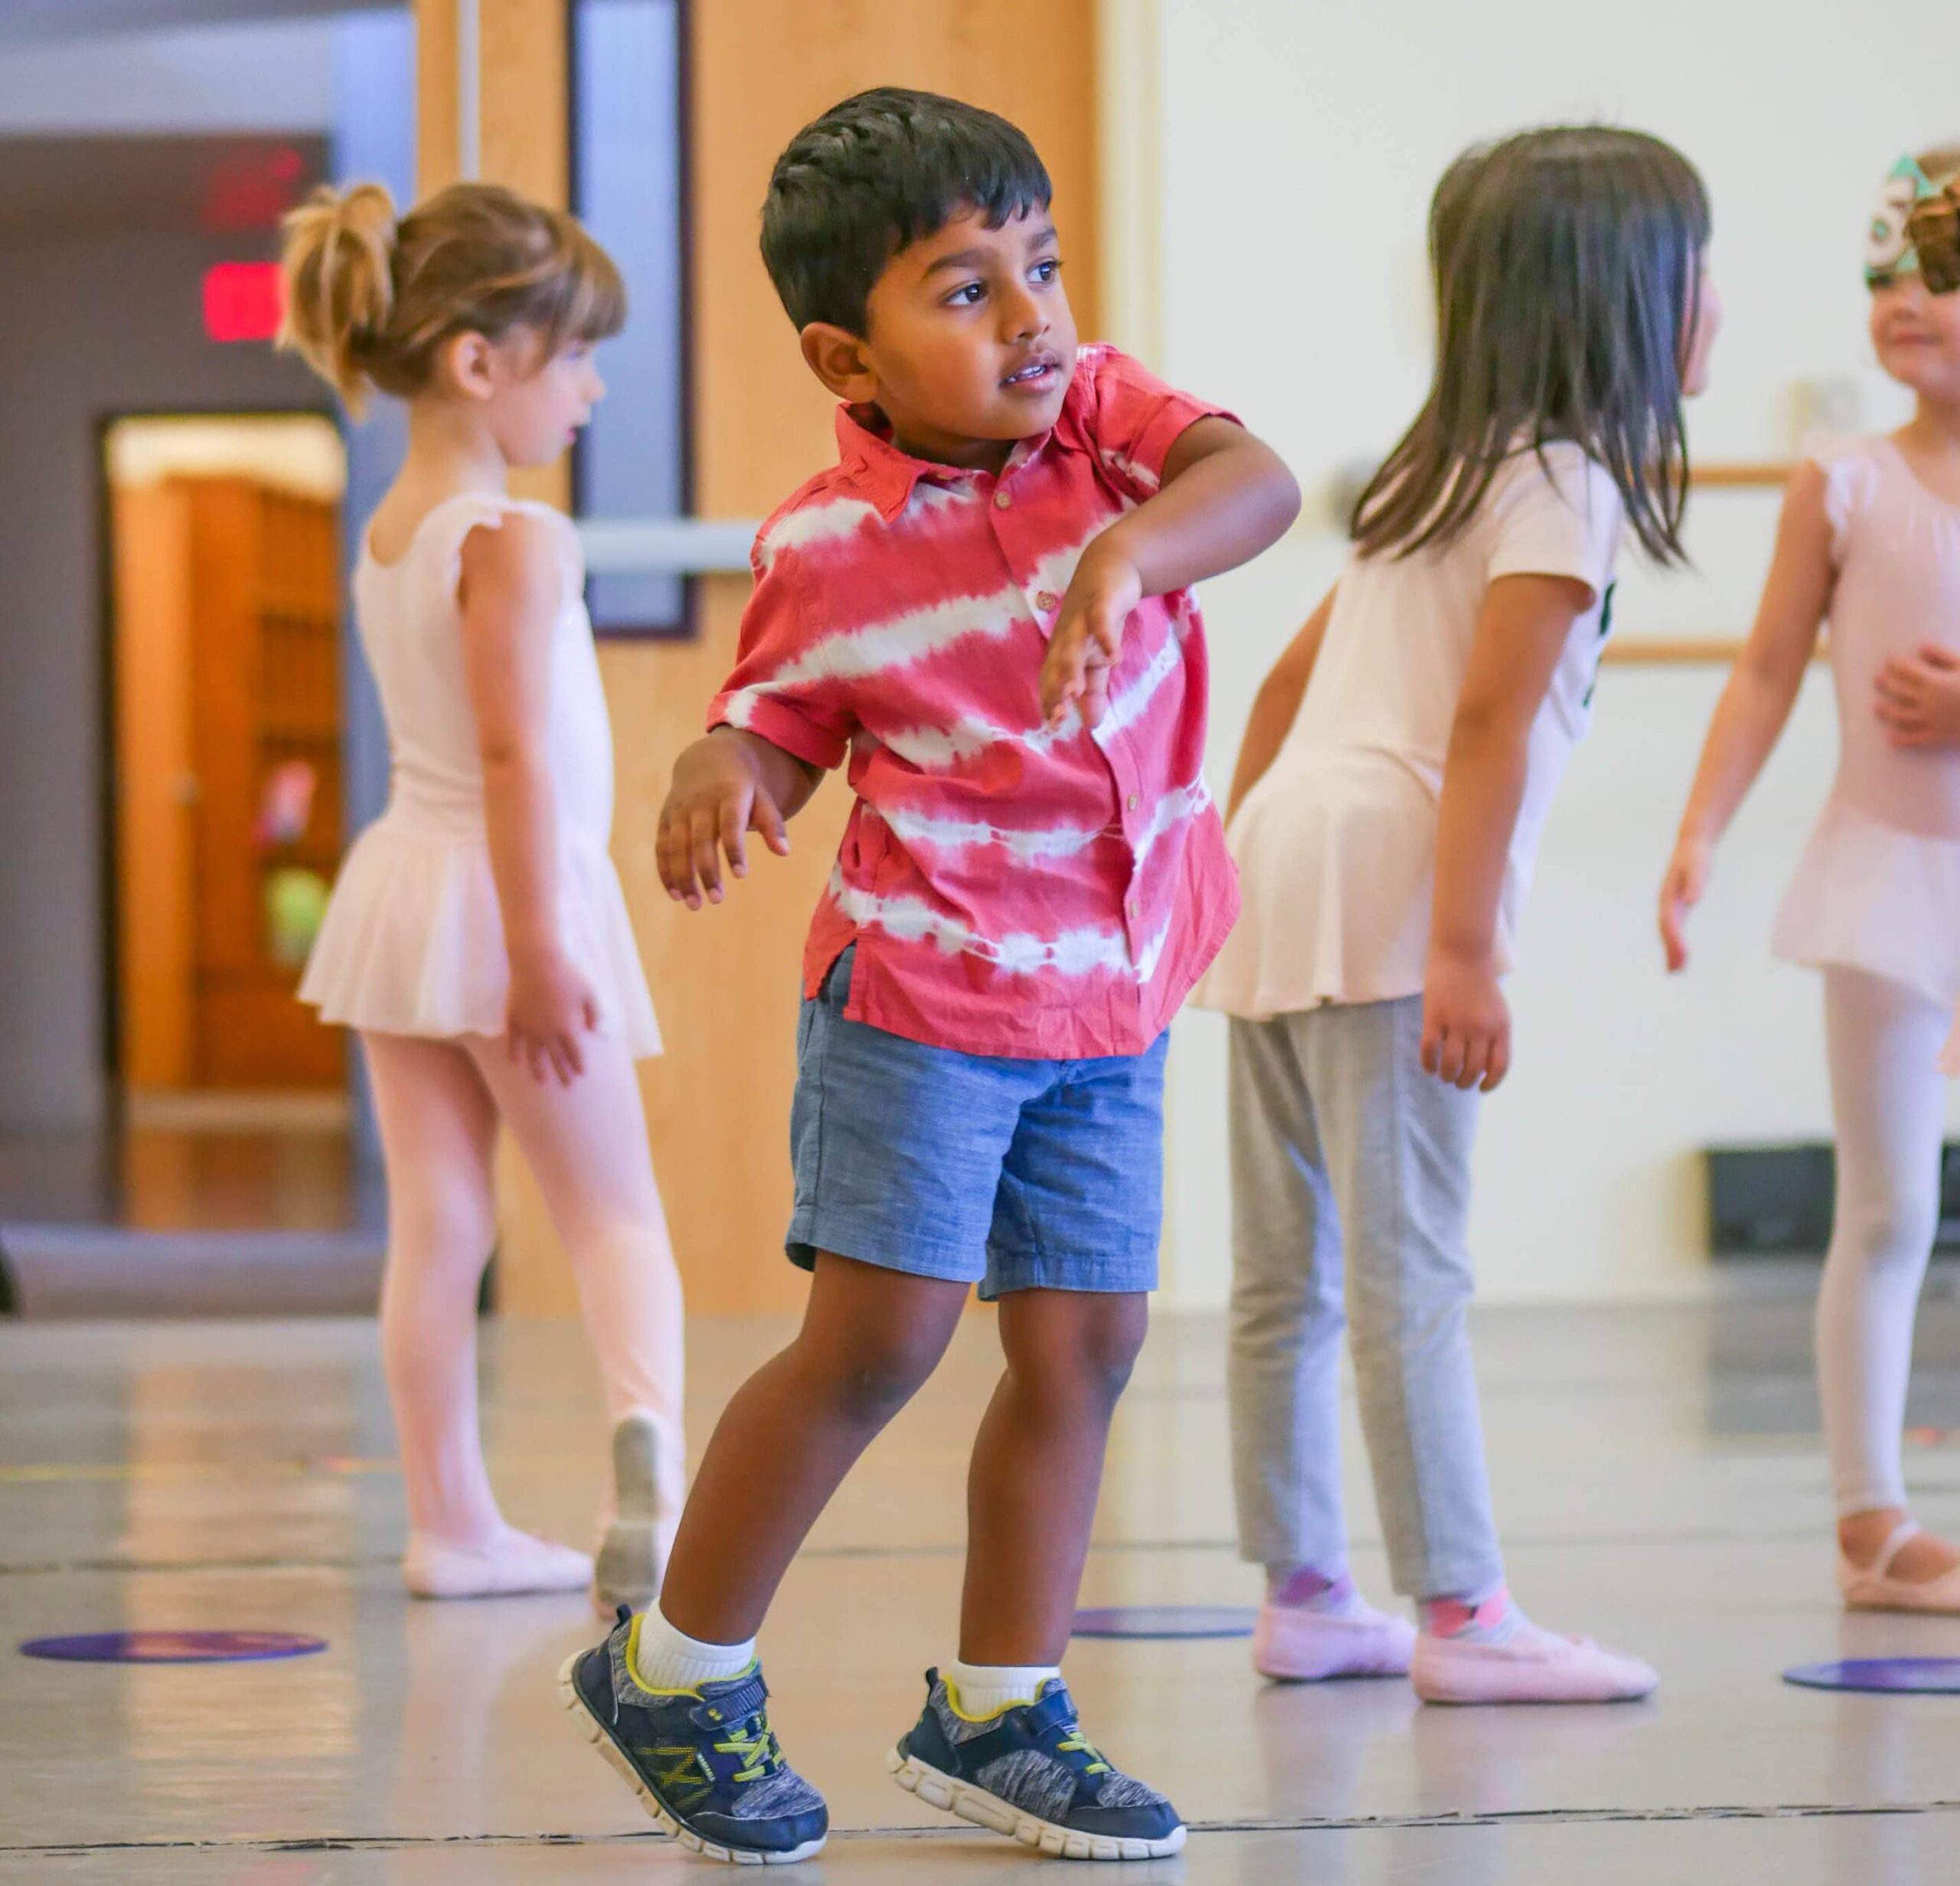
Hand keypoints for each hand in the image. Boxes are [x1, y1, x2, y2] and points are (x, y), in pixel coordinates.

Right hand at [506, 946, 599, 1085]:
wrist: (537, 962)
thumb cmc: (567, 975)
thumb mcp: (589, 992)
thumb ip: (594, 1013)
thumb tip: (594, 1031)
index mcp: (567, 1027)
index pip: (575, 1053)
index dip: (578, 1064)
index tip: (581, 1074)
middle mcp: (548, 1032)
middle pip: (556, 1058)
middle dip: (563, 1073)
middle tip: (567, 1085)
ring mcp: (529, 1027)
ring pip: (533, 1055)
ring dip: (538, 1070)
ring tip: (541, 1081)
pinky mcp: (514, 1019)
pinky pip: (513, 1041)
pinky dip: (513, 1053)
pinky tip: (514, 1063)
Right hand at [656, 732, 790, 908]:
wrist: (708, 759)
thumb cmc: (743, 786)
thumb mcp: (762, 797)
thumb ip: (773, 823)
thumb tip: (784, 852)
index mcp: (728, 794)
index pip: (730, 824)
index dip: (734, 849)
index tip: (741, 875)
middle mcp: (699, 802)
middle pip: (700, 840)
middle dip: (707, 871)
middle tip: (718, 899)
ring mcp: (679, 811)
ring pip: (677, 847)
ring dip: (683, 877)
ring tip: (695, 905)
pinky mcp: (666, 819)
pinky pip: (662, 848)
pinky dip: (666, 871)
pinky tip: (676, 895)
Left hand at [1039, 542, 1142, 729]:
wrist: (1109, 567)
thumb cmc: (1097, 619)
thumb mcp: (1098, 659)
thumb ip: (1094, 692)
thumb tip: (1092, 726)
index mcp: (1063, 652)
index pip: (1052, 680)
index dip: (1051, 702)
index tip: (1052, 727)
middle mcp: (1067, 638)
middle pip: (1058, 667)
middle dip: (1055, 691)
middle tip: (1056, 717)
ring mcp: (1082, 619)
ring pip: (1074, 646)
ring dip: (1073, 668)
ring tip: (1074, 692)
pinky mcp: (1101, 603)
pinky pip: (1102, 622)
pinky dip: (1106, 638)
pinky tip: (1115, 656)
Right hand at [1421, 949, 1510, 1091]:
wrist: (1463, 954)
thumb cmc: (1480, 983)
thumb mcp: (1498, 1010)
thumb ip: (1495, 1036)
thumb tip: (1484, 1067)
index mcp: (1500, 1027)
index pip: (1499, 1066)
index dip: (1490, 1083)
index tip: (1480, 1088)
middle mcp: (1481, 1028)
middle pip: (1473, 1069)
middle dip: (1464, 1082)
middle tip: (1457, 1081)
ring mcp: (1458, 1022)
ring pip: (1451, 1064)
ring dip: (1447, 1075)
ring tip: (1443, 1075)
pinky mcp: (1435, 1017)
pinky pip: (1430, 1049)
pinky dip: (1428, 1063)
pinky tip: (1428, 1066)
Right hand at [1658, 833, 1711, 972]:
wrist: (1692, 844)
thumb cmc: (1696, 855)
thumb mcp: (1698, 867)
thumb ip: (1695, 883)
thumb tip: (1691, 901)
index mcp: (1668, 896)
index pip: (1670, 923)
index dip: (1676, 940)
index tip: (1685, 956)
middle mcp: (1666, 903)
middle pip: (1666, 931)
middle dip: (1671, 951)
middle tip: (1676, 972)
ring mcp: (1670, 905)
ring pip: (1668, 933)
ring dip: (1671, 951)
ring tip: (1676, 971)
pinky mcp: (1678, 906)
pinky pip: (1674, 928)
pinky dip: (1676, 942)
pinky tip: (1681, 954)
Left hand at [1875, 644, 1959, 748]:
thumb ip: (1943, 655)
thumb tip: (1921, 646)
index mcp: (1936, 682)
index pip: (1908, 671)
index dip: (1896, 665)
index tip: (1889, 661)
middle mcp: (1929, 703)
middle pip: (1900, 692)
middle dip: (1886, 685)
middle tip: (1877, 679)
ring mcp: (1932, 721)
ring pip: (1901, 716)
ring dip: (1886, 711)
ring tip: (1876, 707)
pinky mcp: (1939, 737)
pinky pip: (1916, 740)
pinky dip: (1901, 739)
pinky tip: (1890, 738)